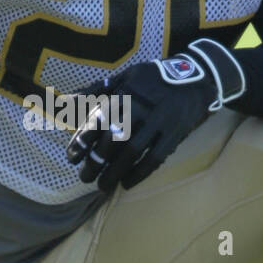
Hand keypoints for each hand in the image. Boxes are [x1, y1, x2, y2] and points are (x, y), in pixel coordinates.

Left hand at [66, 38, 244, 192]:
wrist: (197, 76)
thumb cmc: (155, 78)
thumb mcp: (125, 76)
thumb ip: (95, 90)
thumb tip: (66, 101)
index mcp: (125, 92)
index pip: (98, 120)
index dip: (82, 141)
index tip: (72, 158)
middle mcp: (140, 106)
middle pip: (112, 139)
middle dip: (96, 161)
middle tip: (84, 178)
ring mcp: (159, 120)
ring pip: (132, 150)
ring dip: (115, 171)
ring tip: (103, 186)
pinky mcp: (175, 133)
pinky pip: (156, 157)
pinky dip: (140, 173)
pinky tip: (127, 184)